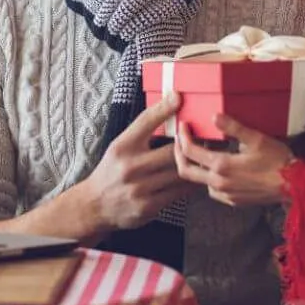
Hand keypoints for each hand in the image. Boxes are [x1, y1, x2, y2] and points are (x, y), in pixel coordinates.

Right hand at [78, 94, 195, 233]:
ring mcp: (140, 188)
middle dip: (191, 143)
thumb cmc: (111, 171)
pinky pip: (177, 192)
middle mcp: (130, 166)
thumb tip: (167, 111)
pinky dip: (189, 184)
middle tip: (209, 135)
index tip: (178, 97)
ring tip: (208, 156)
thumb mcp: (119, 147)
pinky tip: (196, 177)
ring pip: (179, 172)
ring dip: (195, 164)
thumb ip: (141, 133)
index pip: (145, 122)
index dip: (164, 108)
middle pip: (172, 150)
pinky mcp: (148, 206)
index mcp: (122, 147)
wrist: (95, 205)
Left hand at [174, 113, 292, 206]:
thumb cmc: (277, 160)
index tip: (182, 126)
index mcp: (222, 165)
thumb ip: (233, 127)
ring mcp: (225, 194)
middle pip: (185, 171)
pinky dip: (208, 179)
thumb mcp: (256, 138)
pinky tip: (215, 169)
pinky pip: (212, 190)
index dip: (182, 136)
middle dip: (178, 154)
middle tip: (179, 141)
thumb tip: (214, 116)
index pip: (190, 151)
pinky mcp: (233, 201)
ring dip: (195, 167)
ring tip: (197, 153)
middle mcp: (219, 183)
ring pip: (198, 182)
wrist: (294, 185)